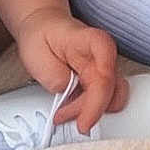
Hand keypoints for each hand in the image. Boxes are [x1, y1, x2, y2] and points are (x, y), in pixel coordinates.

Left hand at [13, 7, 128, 135]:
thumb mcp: (38, 54)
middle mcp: (104, 56)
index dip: (96, 104)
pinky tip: (69, 107)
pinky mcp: (100, 79)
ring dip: (88, 111)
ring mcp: (105, 68)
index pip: (105, 76)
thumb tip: (67, 93)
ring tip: (63, 111)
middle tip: (63, 114)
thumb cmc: (40, 35)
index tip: (83, 122)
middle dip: (89, 111)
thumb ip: (56, 77)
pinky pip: (102, 100)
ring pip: (111, 100)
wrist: (41, 27)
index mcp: (93, 42)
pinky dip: (86, 109)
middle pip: (111, 93)